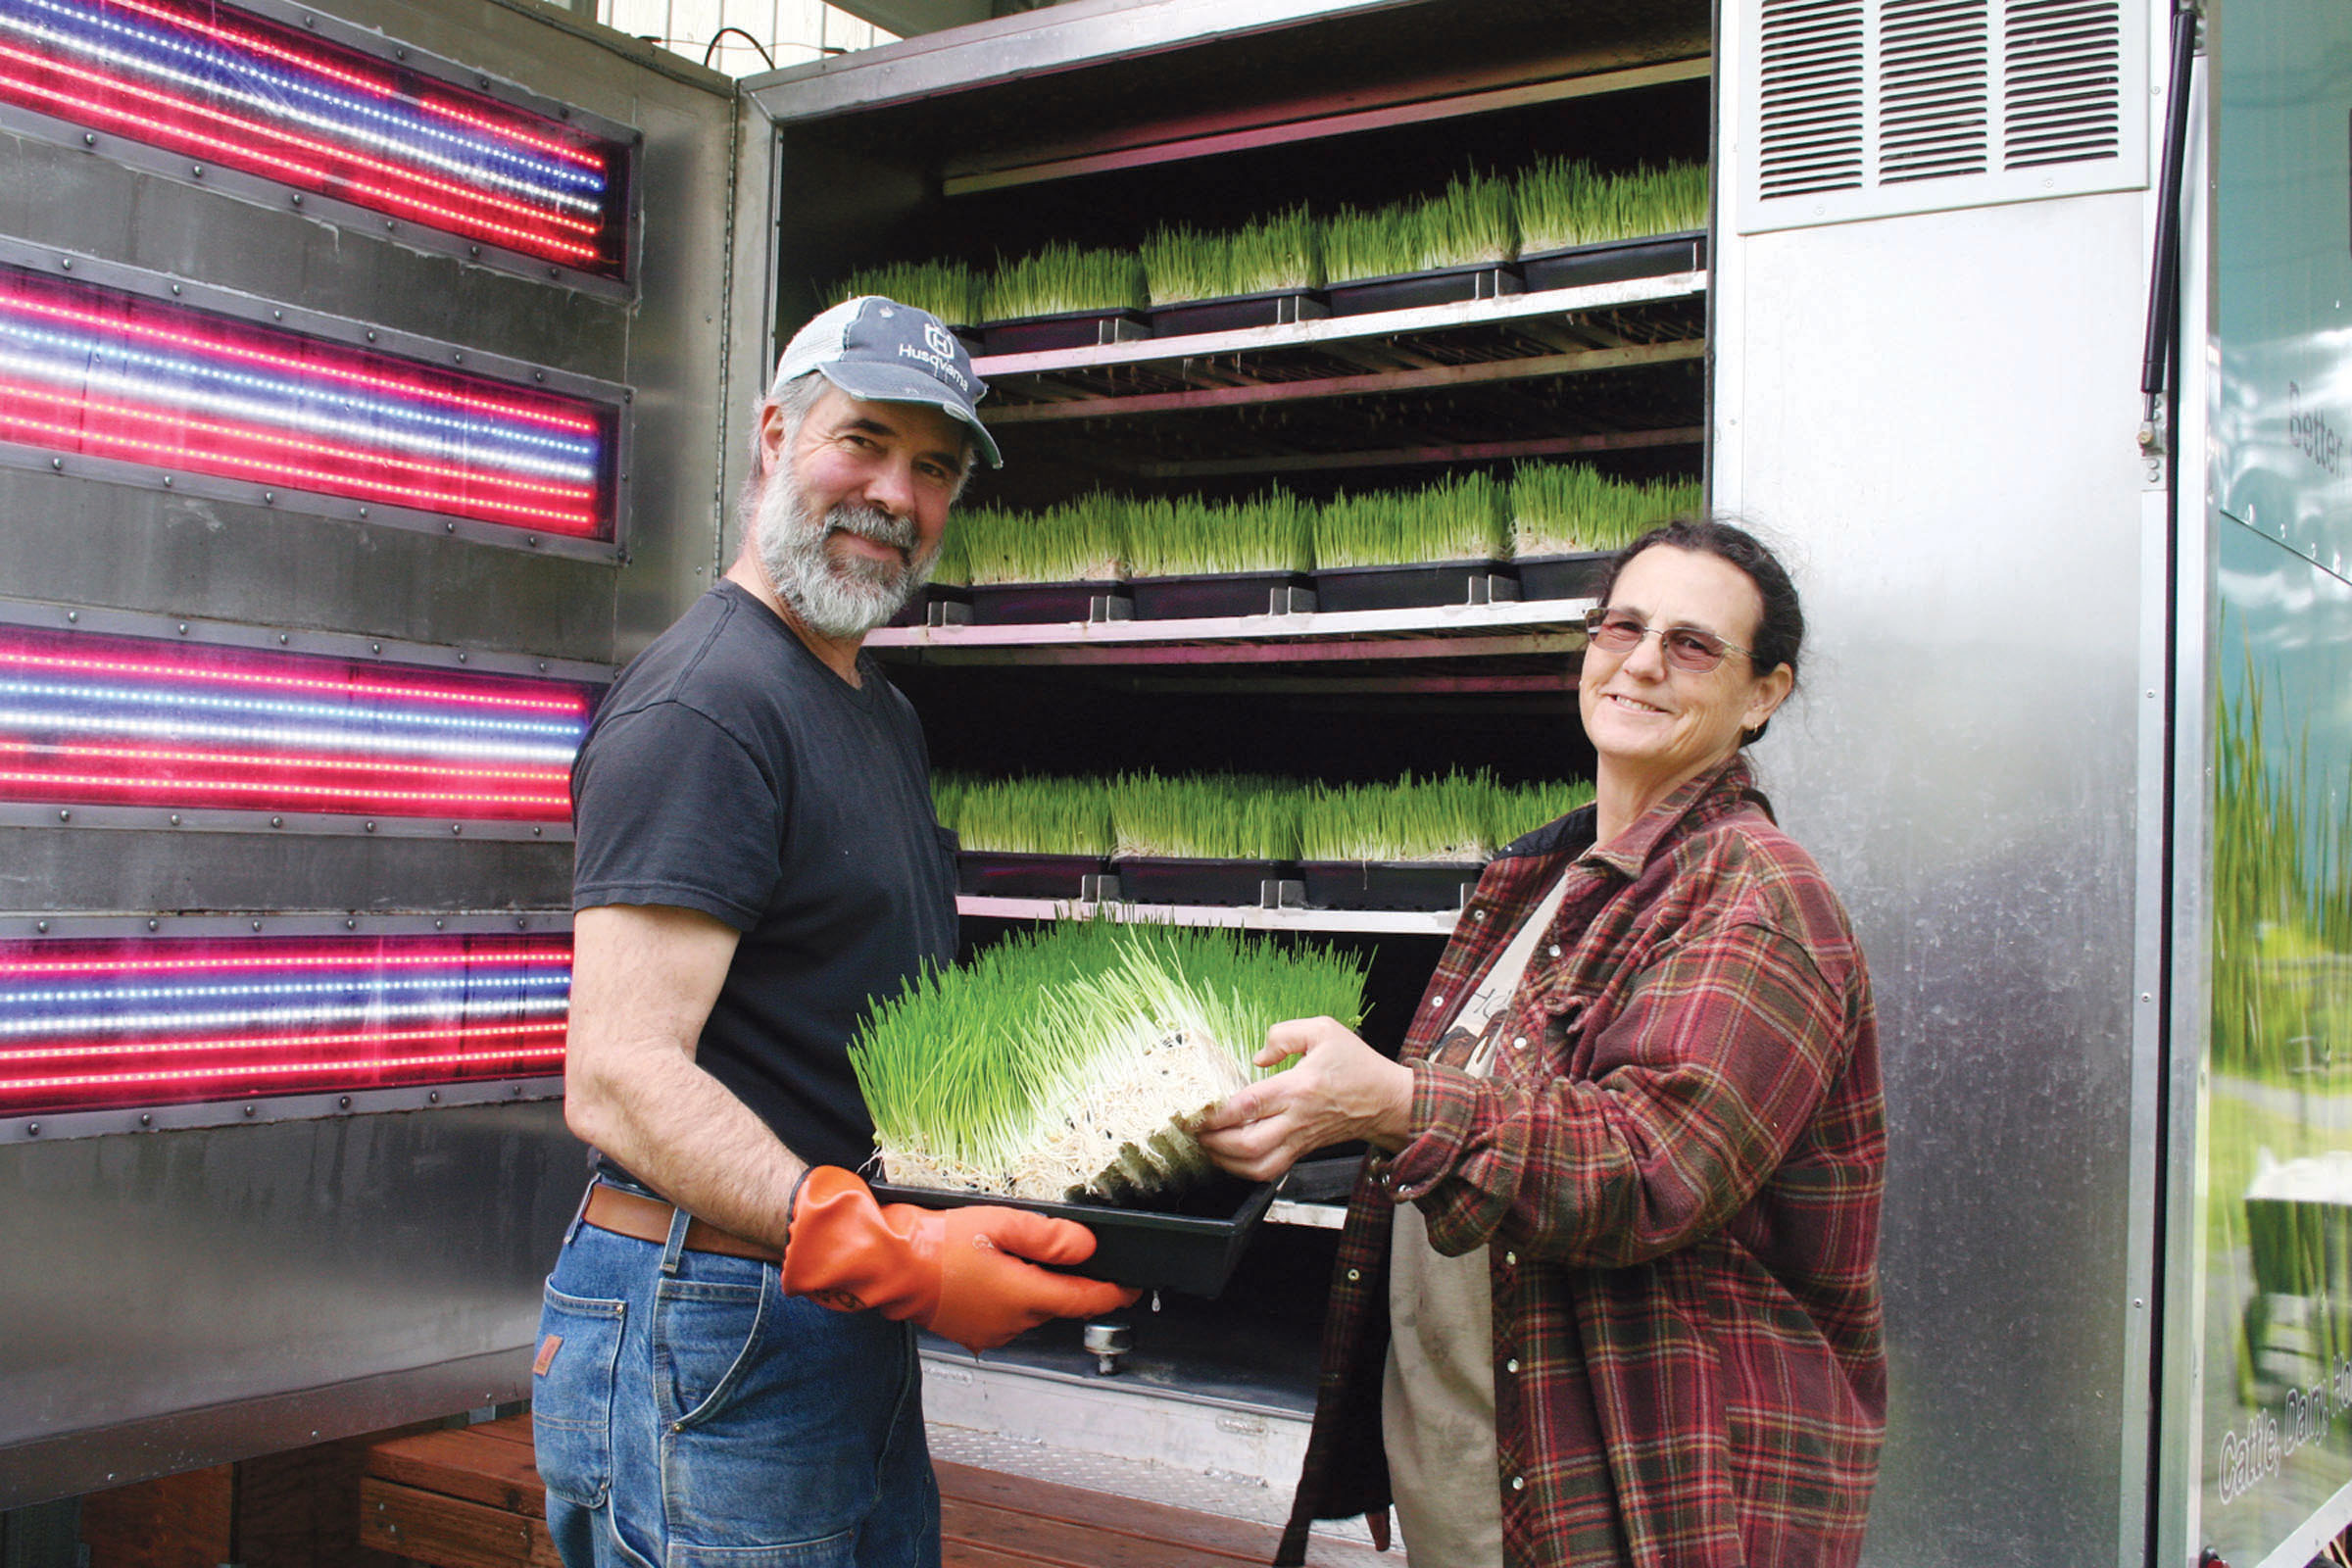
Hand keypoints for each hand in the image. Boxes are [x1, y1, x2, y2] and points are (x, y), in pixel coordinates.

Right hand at [780, 1168, 1137, 1352]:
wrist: (889, 1266)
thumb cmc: (937, 1243)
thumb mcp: (1000, 1224)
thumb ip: (1050, 1237)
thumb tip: (1087, 1247)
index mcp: (1026, 1295)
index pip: (1087, 1299)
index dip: (1116, 1292)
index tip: (1134, 1286)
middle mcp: (1013, 1322)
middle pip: (1057, 1302)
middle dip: (1064, 1281)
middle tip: (1052, 1249)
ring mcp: (991, 1333)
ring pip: (1030, 1310)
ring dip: (1030, 1288)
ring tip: (1005, 1255)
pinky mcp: (972, 1334)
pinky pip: (1004, 1317)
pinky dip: (1006, 1298)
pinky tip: (987, 1274)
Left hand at [1190, 1016, 1414, 1183]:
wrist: (1386, 1100)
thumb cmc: (1356, 1064)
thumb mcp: (1324, 1030)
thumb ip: (1284, 1035)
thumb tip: (1258, 1057)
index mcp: (1299, 1087)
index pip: (1250, 1105)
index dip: (1217, 1113)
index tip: (1196, 1110)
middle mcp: (1297, 1119)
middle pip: (1248, 1144)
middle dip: (1213, 1141)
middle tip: (1194, 1129)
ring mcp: (1299, 1139)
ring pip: (1257, 1165)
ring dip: (1225, 1161)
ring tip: (1206, 1144)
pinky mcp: (1301, 1150)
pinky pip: (1269, 1171)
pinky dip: (1243, 1170)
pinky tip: (1229, 1156)